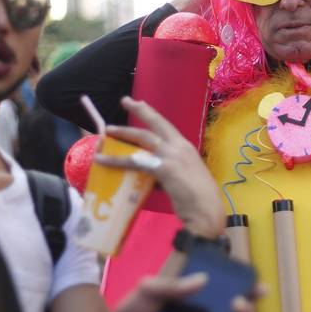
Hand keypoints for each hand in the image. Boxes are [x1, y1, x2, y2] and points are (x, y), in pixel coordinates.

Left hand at [97, 97, 225, 237]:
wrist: (207, 211)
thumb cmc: (200, 199)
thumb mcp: (186, 178)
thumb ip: (169, 173)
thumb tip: (152, 177)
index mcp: (187, 148)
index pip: (167, 127)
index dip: (153, 115)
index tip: (141, 105)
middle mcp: (180, 146)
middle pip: (156, 123)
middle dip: (140, 110)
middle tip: (125, 100)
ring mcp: (172, 155)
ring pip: (142, 138)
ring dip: (123, 133)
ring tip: (107, 131)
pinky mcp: (163, 168)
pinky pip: (134, 161)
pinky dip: (116, 160)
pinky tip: (103, 160)